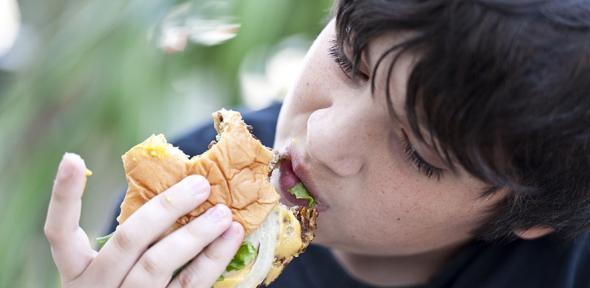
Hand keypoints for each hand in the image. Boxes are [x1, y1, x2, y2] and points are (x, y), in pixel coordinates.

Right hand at [45, 153, 244, 287]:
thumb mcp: (116, 268)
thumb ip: (135, 237)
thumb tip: (179, 186)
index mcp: (78, 271)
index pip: (59, 233)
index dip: (64, 196)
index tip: (73, 158)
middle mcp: (97, 286)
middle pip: (127, 241)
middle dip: (166, 208)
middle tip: (200, 184)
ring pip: (158, 264)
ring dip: (195, 234)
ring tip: (223, 213)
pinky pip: (190, 285)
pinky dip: (214, 259)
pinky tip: (231, 237)